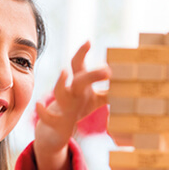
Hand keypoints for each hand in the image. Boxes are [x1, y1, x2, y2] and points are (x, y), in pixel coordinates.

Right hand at [32, 41, 109, 169]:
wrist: (56, 128)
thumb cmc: (78, 108)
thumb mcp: (96, 100)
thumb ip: (109, 93)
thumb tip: (129, 87)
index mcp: (79, 84)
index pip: (78, 64)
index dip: (82, 52)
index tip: (88, 41)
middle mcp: (70, 92)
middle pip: (79, 78)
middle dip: (92, 74)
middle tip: (107, 71)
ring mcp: (63, 105)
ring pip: (60, 93)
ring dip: (60, 83)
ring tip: (64, 71)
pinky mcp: (56, 121)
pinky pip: (48, 116)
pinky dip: (43, 112)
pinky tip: (39, 105)